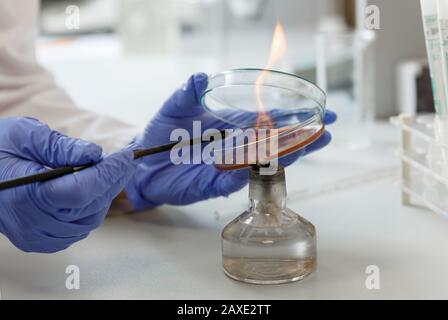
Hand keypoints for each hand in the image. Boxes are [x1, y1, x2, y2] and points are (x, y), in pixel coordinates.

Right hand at [0, 117, 137, 252]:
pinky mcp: (39, 240)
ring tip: (111, 172)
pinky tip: (93, 191)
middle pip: (89, 206)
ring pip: (88, 221)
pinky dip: (91, 210)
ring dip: (104, 196)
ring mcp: (35, 236)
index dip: (109, 172)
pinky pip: (77, 229)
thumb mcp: (25, 135)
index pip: (82, 189)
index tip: (127, 155)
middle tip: (125, 161)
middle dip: (112, 180)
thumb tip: (95, 154)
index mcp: (26, 195)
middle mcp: (32, 222)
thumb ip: (60, 146)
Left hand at [125, 73, 335, 209]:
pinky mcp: (212, 184)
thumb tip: (200, 76)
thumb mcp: (175, 107)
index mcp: (233, 126)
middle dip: (300, 138)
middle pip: (273, 143)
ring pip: (259, 163)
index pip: (269, 120)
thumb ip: (187, 93)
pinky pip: (231, 181)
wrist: (142, 162)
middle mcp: (236, 147)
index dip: (294, 116)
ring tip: (304, 147)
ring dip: (282, 156)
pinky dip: (244, 175)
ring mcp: (227, 166)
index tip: (320, 112)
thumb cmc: (161, 132)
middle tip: (326, 132)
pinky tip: (261, 167)